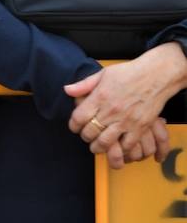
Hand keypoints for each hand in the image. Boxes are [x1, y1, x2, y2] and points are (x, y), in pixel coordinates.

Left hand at [66, 46, 186, 167]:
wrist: (155, 76)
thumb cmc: (128, 72)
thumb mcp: (103, 74)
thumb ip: (84, 85)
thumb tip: (66, 90)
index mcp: (99, 97)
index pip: (79, 118)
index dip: (73, 125)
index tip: (74, 127)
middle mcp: (111, 111)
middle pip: (90, 132)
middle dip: (85, 137)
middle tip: (86, 137)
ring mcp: (126, 120)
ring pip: (106, 142)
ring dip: (99, 147)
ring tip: (97, 146)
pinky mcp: (140, 127)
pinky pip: (127, 145)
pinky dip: (120, 149)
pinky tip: (117, 146)